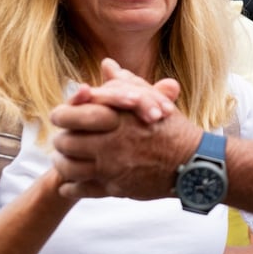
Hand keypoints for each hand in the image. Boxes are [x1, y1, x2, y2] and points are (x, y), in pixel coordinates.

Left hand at [50, 59, 198, 200]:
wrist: (193, 163)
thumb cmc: (171, 127)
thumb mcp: (149, 99)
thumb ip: (124, 83)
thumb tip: (106, 64)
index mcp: (114, 118)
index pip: (70, 115)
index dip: (61, 114)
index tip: (60, 116)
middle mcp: (110, 144)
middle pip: (66, 142)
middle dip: (60, 140)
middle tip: (61, 140)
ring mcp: (112, 168)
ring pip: (69, 168)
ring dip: (61, 164)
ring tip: (62, 160)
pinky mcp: (116, 188)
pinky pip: (82, 189)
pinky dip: (70, 187)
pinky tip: (67, 185)